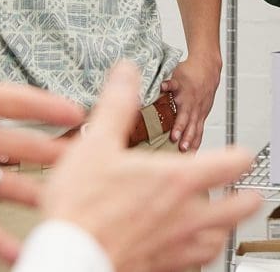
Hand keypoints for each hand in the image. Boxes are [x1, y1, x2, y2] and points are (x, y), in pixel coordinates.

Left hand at [0, 0, 83, 263]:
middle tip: (94, 160)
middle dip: (60, 152)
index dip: (50, 106)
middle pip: (28, 144)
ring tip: (73, 207)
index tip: (83, 110)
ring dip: (42, 195)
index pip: (21, 102)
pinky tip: (26, 254)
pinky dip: (4, 239)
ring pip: (14, 184)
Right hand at [39, 62, 258, 271]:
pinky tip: (193, 250)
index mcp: (173, 180)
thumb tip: (126, 72)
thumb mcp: (96, 142)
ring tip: (228, 224)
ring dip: (227, 229)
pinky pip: (196, 263)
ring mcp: (175, 245)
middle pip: (233, 209)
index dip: (239, 156)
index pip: (224, 165)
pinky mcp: (162, 266)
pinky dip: (202, 254)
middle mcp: (183, 215)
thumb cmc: (83, 204)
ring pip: (218, 240)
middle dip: (246, 199)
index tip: (244, 153)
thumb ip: (116, 104)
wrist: (72, 255)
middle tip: (254, 194)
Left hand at [161, 53, 221, 150]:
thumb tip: (159, 86)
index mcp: (186, 97)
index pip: (182, 114)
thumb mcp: (176, 73)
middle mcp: (194, 106)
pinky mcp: (203, 115)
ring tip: (188, 156)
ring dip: (192, 143)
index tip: (174, 137)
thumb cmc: (189, 71)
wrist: (208, 68)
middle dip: (185, 138)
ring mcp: (200, 111)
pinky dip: (197, 142)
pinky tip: (193, 153)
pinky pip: (200, 130)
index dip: (178, 126)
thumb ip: (167, 82)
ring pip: (197, 130)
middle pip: (190, 125)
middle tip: (181, 149)